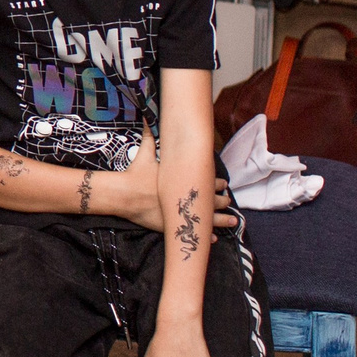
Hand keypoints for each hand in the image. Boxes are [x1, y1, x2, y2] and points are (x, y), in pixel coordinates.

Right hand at [117, 146, 237, 230]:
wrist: (124, 195)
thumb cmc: (136, 174)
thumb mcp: (145, 153)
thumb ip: (150, 136)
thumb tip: (147, 116)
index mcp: (183, 181)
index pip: (206, 181)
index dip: (216, 183)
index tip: (224, 184)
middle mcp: (185, 198)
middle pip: (210, 201)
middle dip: (222, 201)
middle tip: (228, 201)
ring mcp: (180, 214)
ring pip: (208, 219)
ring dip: (222, 220)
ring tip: (233, 221)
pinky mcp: (172, 226)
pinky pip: (193, 233)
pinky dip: (205, 236)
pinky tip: (214, 239)